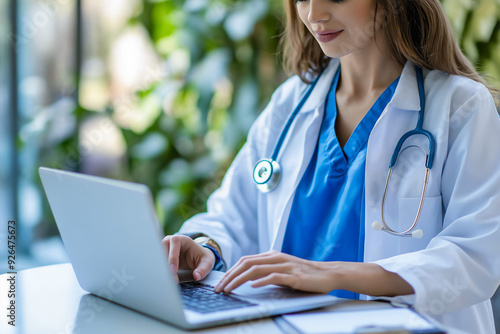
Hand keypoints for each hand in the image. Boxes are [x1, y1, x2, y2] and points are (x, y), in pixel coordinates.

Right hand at [162, 235, 214, 280]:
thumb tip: (196, 276)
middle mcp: (172, 241)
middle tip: (169, 278)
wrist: (198, 258)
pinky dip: (160, 270)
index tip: (173, 271)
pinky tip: (164, 278)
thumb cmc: (202, 258)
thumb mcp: (207, 262)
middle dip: (164, 264)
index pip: (174, 242)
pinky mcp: (162, 256)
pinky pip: (157, 262)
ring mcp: (165, 248)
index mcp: (183, 239)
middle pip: (162, 249)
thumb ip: (203, 269)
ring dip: (161, 268)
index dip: (172, 256)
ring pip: (157, 256)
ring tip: (167, 280)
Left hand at [214, 250, 335, 293]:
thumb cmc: (304, 274)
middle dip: (230, 276)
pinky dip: (261, 280)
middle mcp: (276, 258)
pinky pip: (274, 276)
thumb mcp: (282, 269)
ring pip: (256, 269)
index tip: (221, 282)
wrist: (327, 273)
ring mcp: (285, 265)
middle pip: (246, 263)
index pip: (245, 260)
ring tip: (230, 289)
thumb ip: (267, 270)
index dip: (230, 271)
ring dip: (240, 279)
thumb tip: (247, 279)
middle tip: (220, 288)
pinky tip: (253, 286)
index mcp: (272, 255)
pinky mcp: (294, 275)